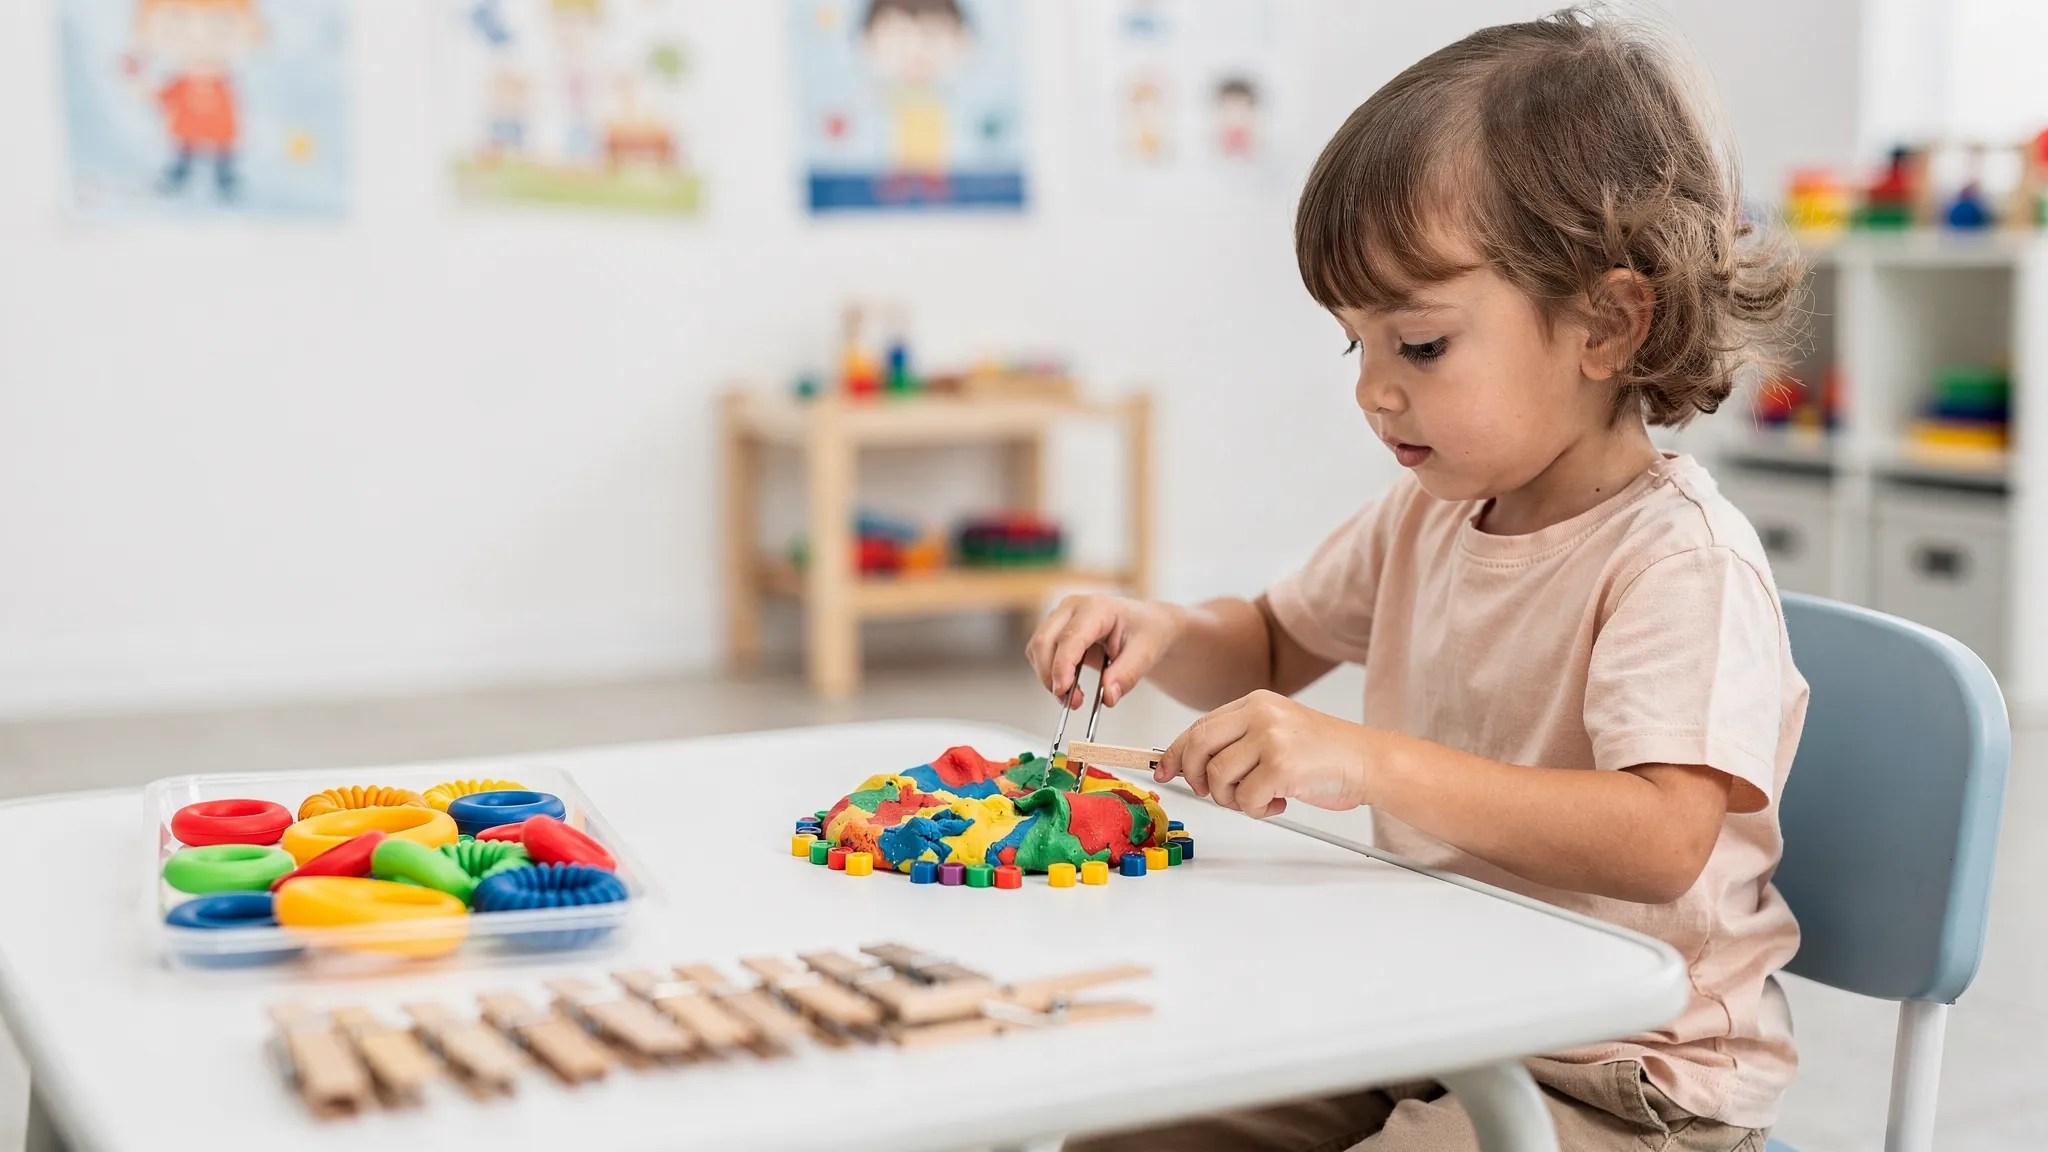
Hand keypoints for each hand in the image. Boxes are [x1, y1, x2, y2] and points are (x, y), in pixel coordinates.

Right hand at [1027, 594, 1186, 708]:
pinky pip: (1040, 655)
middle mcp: (1072, 608)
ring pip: (1037, 649)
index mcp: (1097, 607)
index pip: (1070, 637)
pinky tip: (1070, 685)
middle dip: (1050, 676)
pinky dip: (1050, 674)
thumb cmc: (1147, 631)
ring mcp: (1061, 618)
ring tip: (1074, 698)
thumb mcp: (1146, 653)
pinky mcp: (1055, 631)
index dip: (1062, 666)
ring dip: (1048, 677)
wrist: (1147, 625)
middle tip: (1071, 702)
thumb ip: (1127, 674)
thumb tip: (1108, 696)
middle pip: (1044, 641)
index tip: (1064, 691)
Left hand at [1161, 690, 1375, 818]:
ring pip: (1218, 776)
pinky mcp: (1282, 765)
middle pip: (1199, 746)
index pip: (1199, 725)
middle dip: (1196, 777)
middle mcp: (1260, 714)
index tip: (1164, 771)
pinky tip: (1278, 803)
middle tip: (1210, 792)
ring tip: (1257, 798)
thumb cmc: (1322, 754)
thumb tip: (1188, 766)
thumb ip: (1236, 743)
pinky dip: (1257, 810)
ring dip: (1231, 799)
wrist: (1367, 760)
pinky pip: (1246, 798)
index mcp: (1255, 702)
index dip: (1176, 753)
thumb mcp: (1275, 733)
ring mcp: (1271, 738)